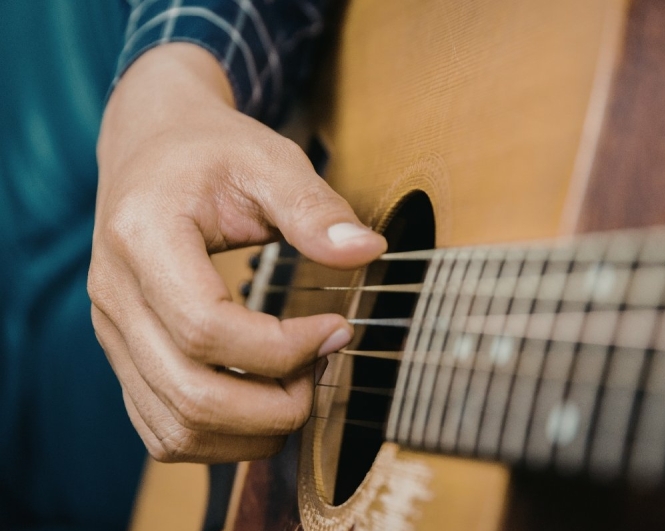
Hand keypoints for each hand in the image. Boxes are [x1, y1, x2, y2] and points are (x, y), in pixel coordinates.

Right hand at [88, 43, 385, 462]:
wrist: (151, 146)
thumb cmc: (210, 150)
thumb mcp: (267, 160)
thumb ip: (314, 207)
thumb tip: (368, 251)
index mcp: (143, 239)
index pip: (207, 329)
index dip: (283, 348)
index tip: (338, 328)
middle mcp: (115, 297)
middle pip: (190, 396)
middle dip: (273, 406)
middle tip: (323, 371)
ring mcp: (114, 333)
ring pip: (173, 429)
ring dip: (248, 432)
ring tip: (297, 391)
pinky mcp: (126, 355)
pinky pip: (163, 429)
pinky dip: (219, 437)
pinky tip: (263, 407)